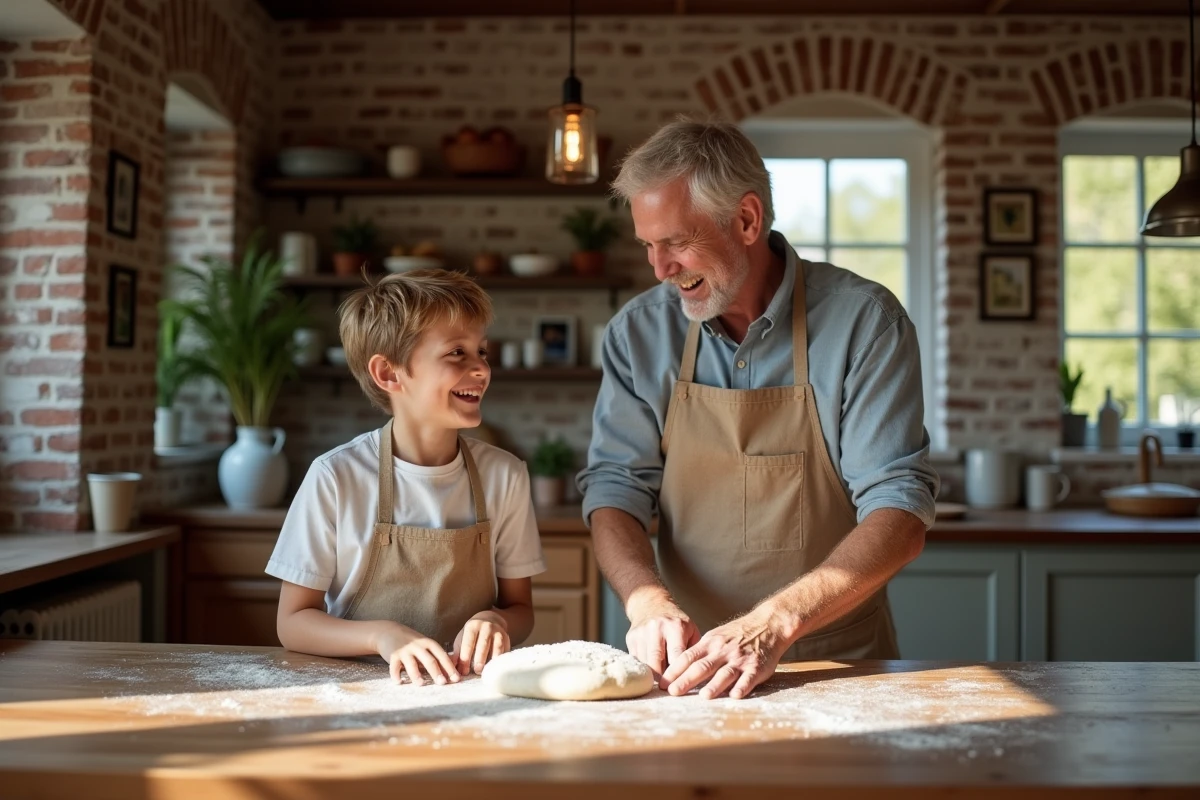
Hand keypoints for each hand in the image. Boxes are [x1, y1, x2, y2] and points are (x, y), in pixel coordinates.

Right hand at [374, 623, 459, 685]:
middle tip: (443, 683)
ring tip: (421, 684)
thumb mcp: (425, 646)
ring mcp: (405, 650)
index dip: (449, 667)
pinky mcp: (393, 655)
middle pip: (429, 660)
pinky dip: (396, 675)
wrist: (389, 632)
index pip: (442, 656)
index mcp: (429, 643)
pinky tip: (399, 682)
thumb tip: (452, 673)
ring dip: (416, 674)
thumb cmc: (412, 643)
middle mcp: (418, 646)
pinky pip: (394, 666)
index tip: (456, 678)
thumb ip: (436, 657)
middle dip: (436, 672)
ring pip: (412, 664)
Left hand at [452, 611, 509, 675]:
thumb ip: (457, 653)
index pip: (468, 643)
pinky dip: (500, 660)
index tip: (463, 671)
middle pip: (483, 644)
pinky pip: (505, 650)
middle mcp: (486, 627)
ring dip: (492, 660)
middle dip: (480, 659)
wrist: (489, 619)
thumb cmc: (472, 633)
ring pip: (496, 647)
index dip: (466, 657)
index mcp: (473, 626)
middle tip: (476, 671)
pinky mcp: (506, 637)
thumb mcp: (462, 638)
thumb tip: (453, 668)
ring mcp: (498, 631)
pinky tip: (496, 668)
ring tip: (487, 671)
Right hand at [625, 594, 699, 688]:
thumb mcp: (691, 630)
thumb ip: (694, 651)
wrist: (651, 604)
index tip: (680, 686)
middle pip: (657, 661)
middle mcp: (657, 628)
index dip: (678, 674)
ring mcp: (642, 632)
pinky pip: (637, 659)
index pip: (676, 656)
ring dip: (652, 675)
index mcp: (675, 626)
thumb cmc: (677, 622)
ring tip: (661, 684)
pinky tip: (651, 672)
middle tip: (668, 690)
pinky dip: (644, 668)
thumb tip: (698, 676)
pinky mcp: (631, 637)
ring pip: (645, 662)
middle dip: (662, 679)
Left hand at [661, 607, 788, 699]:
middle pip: (702, 666)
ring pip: (725, 673)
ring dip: (714, 685)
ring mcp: (740, 659)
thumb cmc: (737, 634)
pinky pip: (748, 678)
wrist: (767, 625)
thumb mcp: (715, 637)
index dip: (674, 670)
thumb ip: (700, 652)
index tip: (663, 682)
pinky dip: (742, 687)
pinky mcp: (757, 667)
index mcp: (710, 643)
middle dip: (686, 680)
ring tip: (704, 696)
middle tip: (673, 692)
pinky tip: (735, 695)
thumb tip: (677, 669)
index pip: (688, 657)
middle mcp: (723, 651)